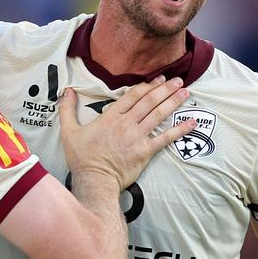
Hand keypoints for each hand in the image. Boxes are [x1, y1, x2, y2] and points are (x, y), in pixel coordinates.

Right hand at [59, 76, 194, 189]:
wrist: (94, 180)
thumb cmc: (81, 157)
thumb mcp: (69, 131)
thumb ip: (67, 109)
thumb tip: (67, 91)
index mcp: (110, 117)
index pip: (132, 96)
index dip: (147, 85)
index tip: (158, 79)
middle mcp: (126, 123)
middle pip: (149, 101)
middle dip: (165, 89)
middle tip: (178, 79)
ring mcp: (137, 137)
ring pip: (158, 115)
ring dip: (173, 102)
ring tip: (185, 92)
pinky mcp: (145, 151)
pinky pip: (165, 138)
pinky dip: (179, 129)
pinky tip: (191, 122)